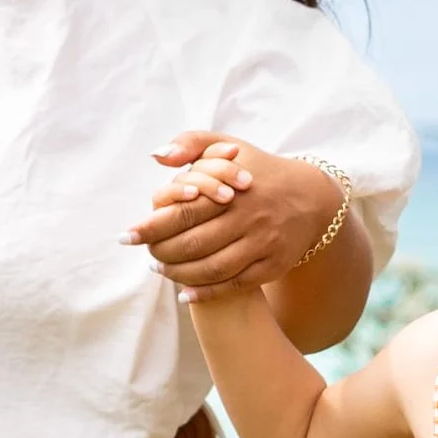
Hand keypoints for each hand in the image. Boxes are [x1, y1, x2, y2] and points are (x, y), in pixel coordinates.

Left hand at [124, 135, 344, 296]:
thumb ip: (190, 144)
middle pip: (194, 244)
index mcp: (232, 188)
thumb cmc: (256, 171)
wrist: (310, 197)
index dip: (152, 226)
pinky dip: (207, 292)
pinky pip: (235, 285)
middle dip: (162, 253)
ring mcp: (262, 244)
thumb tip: (157, 156)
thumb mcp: (226, 147)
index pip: (183, 210)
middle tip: (147, 255)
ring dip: (180, 274)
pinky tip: (185, 293)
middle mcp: (248, 217)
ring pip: (212, 268)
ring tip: (162, 269)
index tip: (128, 236)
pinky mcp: (273, 266)